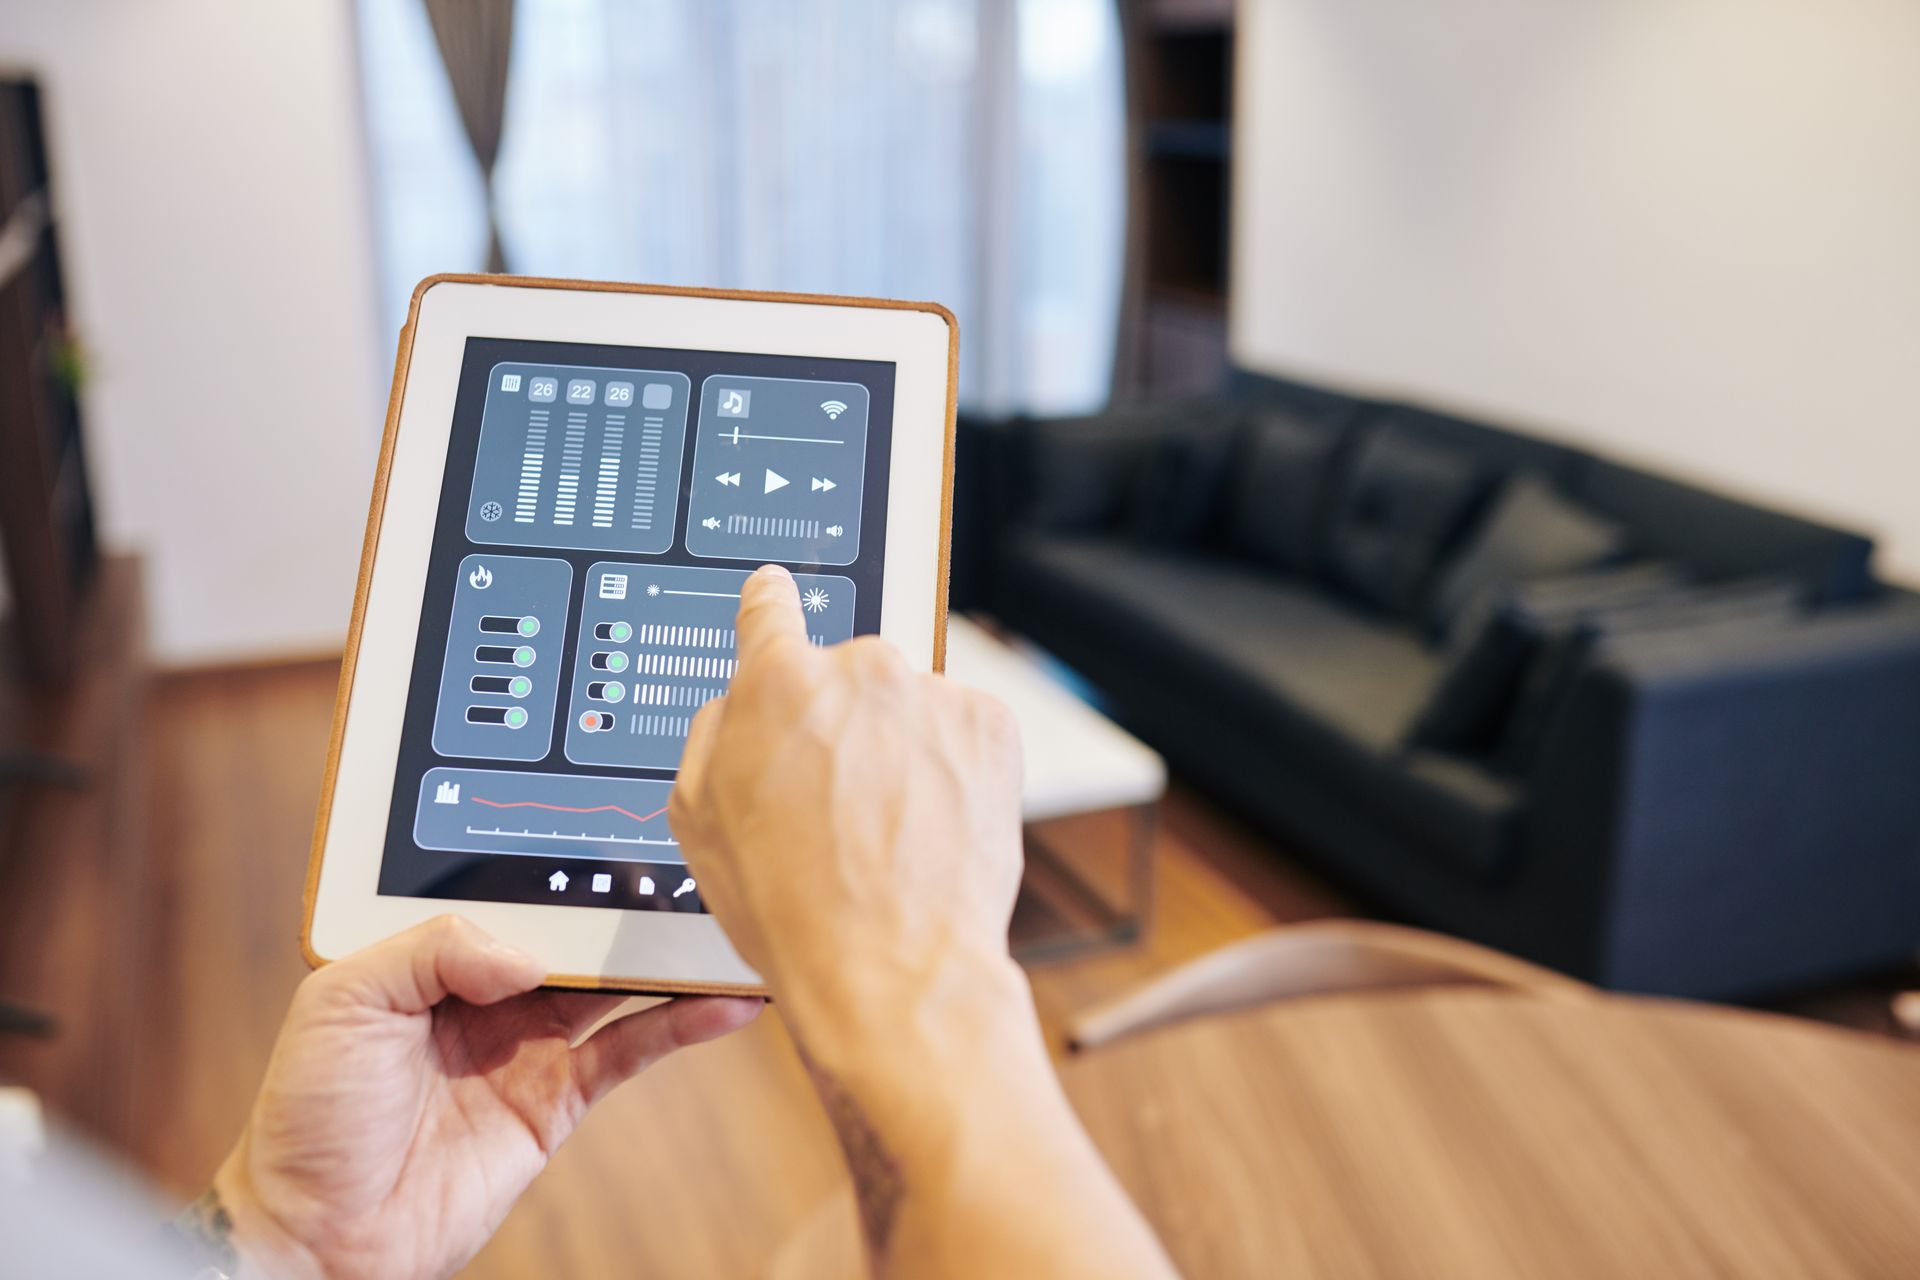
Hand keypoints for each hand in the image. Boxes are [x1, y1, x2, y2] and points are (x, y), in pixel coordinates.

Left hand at [210, 916, 758, 1278]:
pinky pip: (631, 1050)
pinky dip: (682, 1024)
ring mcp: (529, 1045)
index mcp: (435, 955)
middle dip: (632, 901)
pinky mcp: (558, 1100)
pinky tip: (725, 1002)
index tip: (619, 835)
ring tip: (732, 926)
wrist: (320, 1235)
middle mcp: (489, 992)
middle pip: (578, 931)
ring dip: (673, 957)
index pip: (514, 892)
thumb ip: (433, 950)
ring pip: (618, 984)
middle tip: (695, 868)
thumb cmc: (309, 1118)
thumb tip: (528, 954)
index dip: (563, 865)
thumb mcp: (344, 1001)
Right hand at [670, 569, 1175, 1276]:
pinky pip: (960, 729)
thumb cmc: (791, 907)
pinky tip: (929, 827)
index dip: (770, 607)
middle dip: (843, 721)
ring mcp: (931, 694)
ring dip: (901, 747)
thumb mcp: (697, 822)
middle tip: (836, 802)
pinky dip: (951, 766)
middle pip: (847, 675)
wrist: (893, 968)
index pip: (769, 605)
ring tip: (888, 832)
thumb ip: (714, 734)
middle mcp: (859, 670)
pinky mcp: (990, 724)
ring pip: (908, 707)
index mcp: (775, 684)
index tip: (776, 600)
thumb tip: (738, 702)